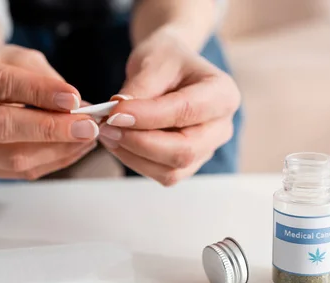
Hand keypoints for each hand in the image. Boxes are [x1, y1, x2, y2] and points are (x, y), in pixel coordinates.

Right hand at [0, 46, 98, 179]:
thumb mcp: (19, 57)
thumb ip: (45, 80)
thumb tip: (79, 108)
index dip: (39, 93)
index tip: (74, 99)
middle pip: (0, 127)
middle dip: (50, 129)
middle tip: (87, 126)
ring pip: (12, 157)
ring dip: (57, 150)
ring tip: (87, 138)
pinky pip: (20, 172)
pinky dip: (53, 161)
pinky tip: (75, 148)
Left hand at [98, 29, 240, 185]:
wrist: (170, 70)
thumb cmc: (166, 61)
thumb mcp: (152, 61)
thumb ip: (138, 91)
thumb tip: (118, 117)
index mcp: (223, 94)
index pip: (187, 111)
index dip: (148, 117)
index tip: (114, 113)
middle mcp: (221, 127)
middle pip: (184, 151)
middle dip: (139, 143)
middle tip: (106, 127)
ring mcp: (206, 150)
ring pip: (171, 170)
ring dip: (133, 155)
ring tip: (108, 132)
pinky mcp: (188, 164)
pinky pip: (162, 174)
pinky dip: (135, 161)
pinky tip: (118, 142)